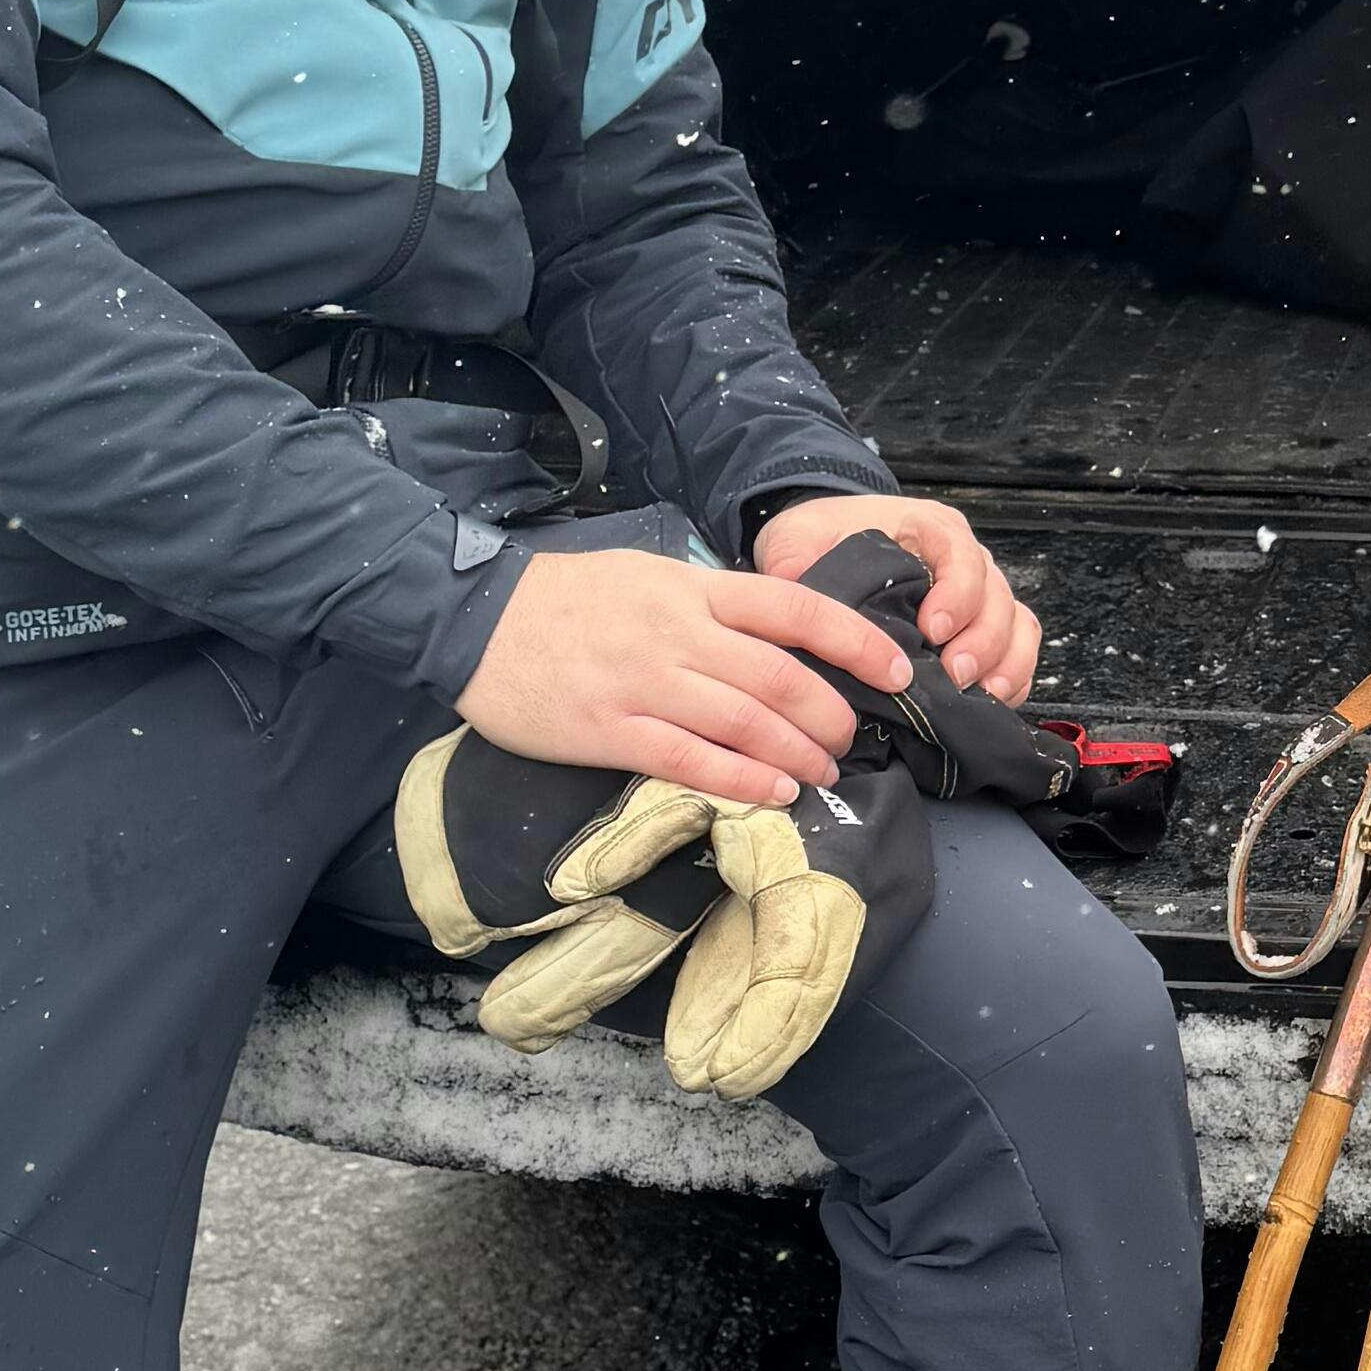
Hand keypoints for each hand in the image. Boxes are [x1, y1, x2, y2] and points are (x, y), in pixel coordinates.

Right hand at [455, 541, 907, 806]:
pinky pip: (691, 760)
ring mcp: (645, 684)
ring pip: (746, 723)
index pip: (795, 609)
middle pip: (781, 676)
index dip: (856, 641)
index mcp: (692, 590)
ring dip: (797, 754)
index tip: (897, 668)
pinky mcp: (610, 731)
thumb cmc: (565, 597)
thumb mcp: (646, 576)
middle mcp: (678, 634)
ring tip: (822, 773)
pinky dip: (741, 781)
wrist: (474, 619)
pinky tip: (773, 794)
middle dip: (831, 714)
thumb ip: (706, 602)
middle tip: (851, 740)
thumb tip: (773, 630)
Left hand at [753, 492, 1043, 705]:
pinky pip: (1018, 650)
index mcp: (929, 529)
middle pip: (998, 597)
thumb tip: (793, 583)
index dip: (956, 595)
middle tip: (955, 678)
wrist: (831, 545)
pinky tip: (988, 704)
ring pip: (1017, 625)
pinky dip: (1012, 678)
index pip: (962, 554)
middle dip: (983, 642)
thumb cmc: (824, 537)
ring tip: (977, 698)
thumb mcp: (797, 536)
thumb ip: (794, 556)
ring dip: (1004, 665)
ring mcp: (979, 594)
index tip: (932, 631)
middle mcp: (965, 558)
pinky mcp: (983, 628)